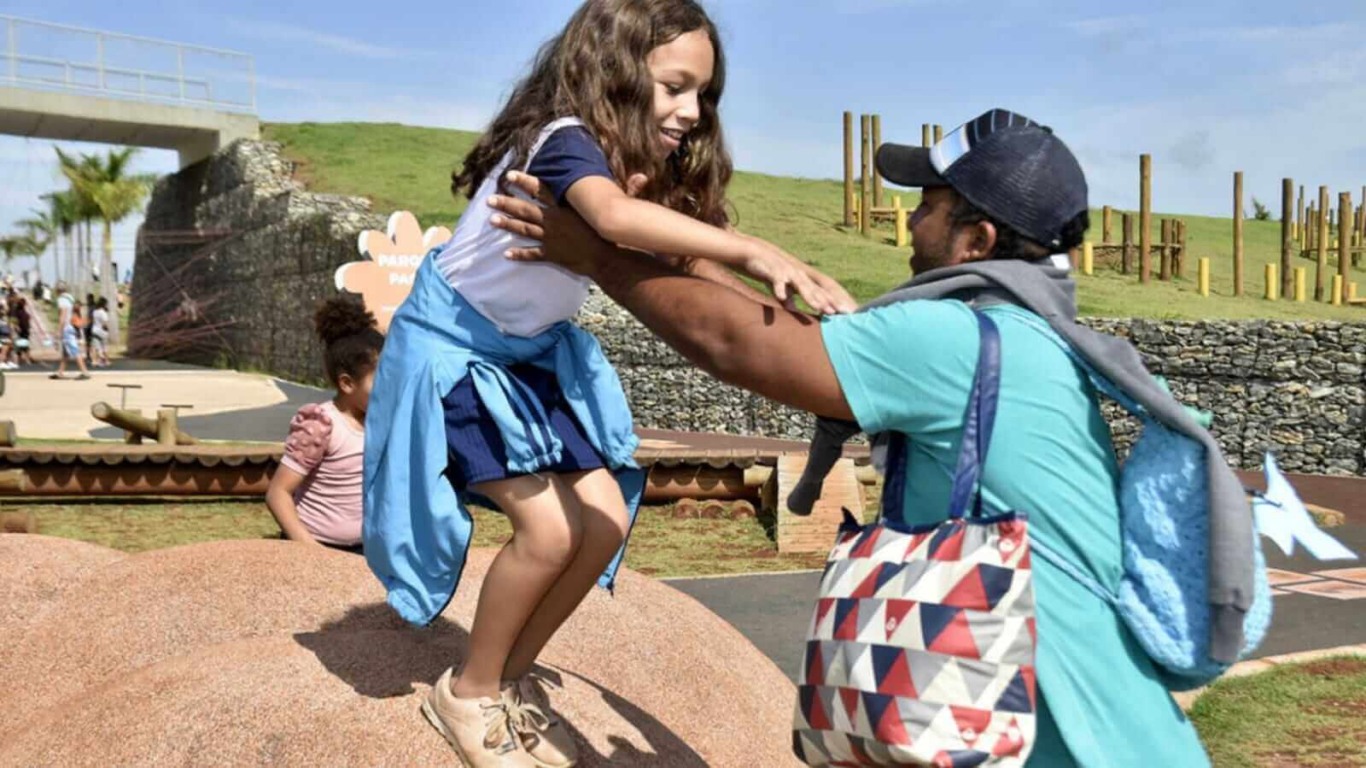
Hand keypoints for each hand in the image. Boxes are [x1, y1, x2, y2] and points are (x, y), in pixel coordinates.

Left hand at [487, 171, 647, 275]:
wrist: (608, 259)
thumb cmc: (613, 234)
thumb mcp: (618, 208)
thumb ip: (628, 190)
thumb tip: (643, 177)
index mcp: (565, 207)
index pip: (541, 190)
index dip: (525, 181)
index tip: (509, 175)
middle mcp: (554, 220)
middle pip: (525, 209)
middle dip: (506, 203)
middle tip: (489, 199)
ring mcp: (551, 238)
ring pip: (524, 229)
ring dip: (507, 225)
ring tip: (492, 221)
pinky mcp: (552, 255)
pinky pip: (532, 254)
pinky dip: (520, 254)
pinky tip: (507, 254)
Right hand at [739, 239, 857, 314]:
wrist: (752, 254)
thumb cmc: (768, 272)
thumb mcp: (779, 289)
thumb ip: (787, 299)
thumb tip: (793, 309)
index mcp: (801, 280)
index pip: (820, 293)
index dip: (832, 302)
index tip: (843, 314)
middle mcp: (798, 275)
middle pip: (815, 290)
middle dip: (827, 301)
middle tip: (839, 313)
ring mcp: (787, 272)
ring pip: (801, 285)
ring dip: (810, 296)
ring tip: (820, 307)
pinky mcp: (773, 270)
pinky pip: (777, 280)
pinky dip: (780, 288)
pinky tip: (781, 297)